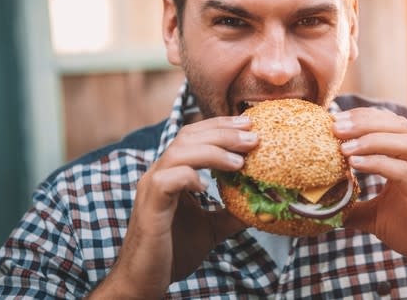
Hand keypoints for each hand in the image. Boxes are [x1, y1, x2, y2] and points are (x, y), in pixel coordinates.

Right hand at [89, 116, 257, 298]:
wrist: (144, 282)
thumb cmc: (174, 252)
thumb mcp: (212, 228)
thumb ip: (231, 212)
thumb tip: (262, 205)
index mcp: (172, 172)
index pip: (194, 135)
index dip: (220, 126)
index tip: (248, 124)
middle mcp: (159, 173)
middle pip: (188, 136)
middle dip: (222, 132)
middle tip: (252, 136)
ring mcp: (151, 188)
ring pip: (178, 152)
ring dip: (212, 151)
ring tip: (239, 161)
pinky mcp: (149, 208)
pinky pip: (166, 181)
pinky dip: (188, 177)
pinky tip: (207, 186)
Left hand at [333, 108, 406, 277]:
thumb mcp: (376, 216)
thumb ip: (354, 208)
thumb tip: (325, 210)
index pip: (389, 123)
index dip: (363, 117)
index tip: (335, 119)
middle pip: (396, 124)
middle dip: (364, 121)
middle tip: (335, 125)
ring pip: (403, 141)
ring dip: (370, 139)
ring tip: (343, 145)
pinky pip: (403, 171)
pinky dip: (378, 163)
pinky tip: (355, 163)